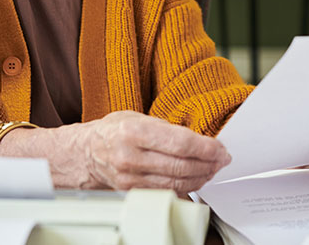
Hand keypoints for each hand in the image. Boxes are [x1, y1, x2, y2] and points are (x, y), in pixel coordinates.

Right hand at [76, 111, 230, 192]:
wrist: (87, 153)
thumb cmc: (114, 131)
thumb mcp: (138, 117)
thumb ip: (167, 128)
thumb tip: (199, 140)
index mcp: (133, 131)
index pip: (179, 142)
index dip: (205, 148)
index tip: (220, 149)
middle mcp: (130, 156)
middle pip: (180, 165)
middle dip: (208, 163)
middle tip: (221, 159)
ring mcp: (130, 177)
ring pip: (176, 182)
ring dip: (201, 177)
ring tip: (212, 169)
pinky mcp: (133, 191)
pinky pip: (167, 191)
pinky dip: (186, 186)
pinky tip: (196, 179)